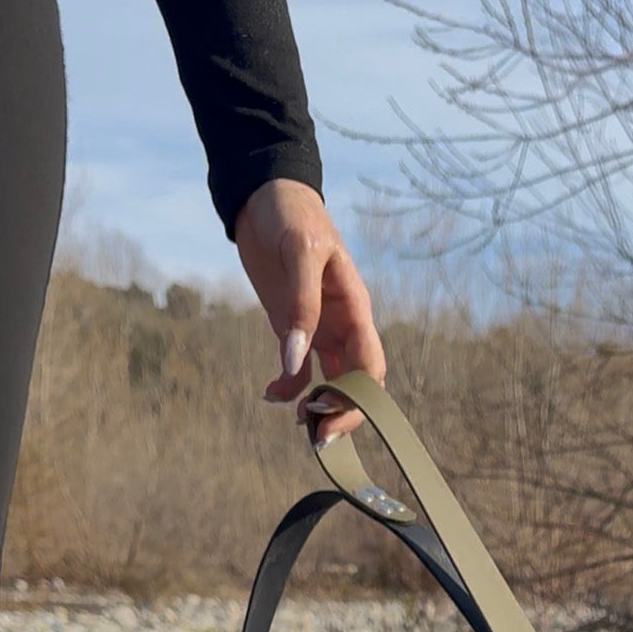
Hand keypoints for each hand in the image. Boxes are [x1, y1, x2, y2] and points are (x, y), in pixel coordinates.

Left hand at [234, 179, 383, 442]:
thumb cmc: (290, 213)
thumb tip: (296, 364)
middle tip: (317, 437)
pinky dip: (288, 388)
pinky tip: (270, 395)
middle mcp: (342, 325)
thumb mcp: (300, 252)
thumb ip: (300, 308)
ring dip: (317, 407)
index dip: (358, 397)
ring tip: (298, 423)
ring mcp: (318, 329)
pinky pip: (298, 369)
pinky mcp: (291, 328)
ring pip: (329, 382)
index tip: (331, 415)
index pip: (369, 366)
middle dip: (341, 412)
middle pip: (354, 383)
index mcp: (355, 308)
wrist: (263, 194)